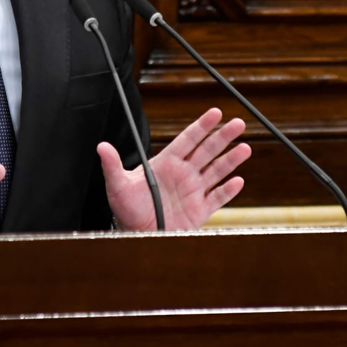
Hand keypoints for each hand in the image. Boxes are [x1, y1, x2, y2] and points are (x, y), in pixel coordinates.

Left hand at [100, 107, 249, 231]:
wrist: (136, 234)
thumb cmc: (127, 208)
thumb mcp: (117, 185)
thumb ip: (112, 165)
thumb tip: (101, 146)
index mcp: (166, 163)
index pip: (187, 140)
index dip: (202, 126)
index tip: (215, 113)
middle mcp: (183, 173)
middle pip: (207, 151)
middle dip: (222, 137)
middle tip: (237, 123)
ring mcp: (193, 190)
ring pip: (216, 171)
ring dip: (231, 160)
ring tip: (244, 148)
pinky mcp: (200, 210)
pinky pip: (217, 198)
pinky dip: (228, 191)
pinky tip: (237, 181)